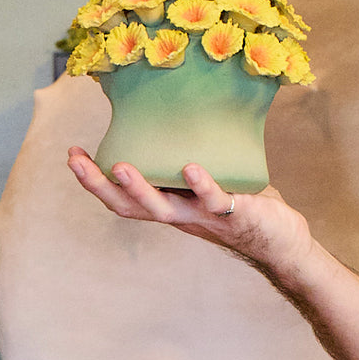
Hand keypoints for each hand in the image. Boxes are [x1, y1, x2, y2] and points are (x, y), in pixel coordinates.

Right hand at [67, 147, 313, 279]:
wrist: (284, 241)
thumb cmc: (248, 206)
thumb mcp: (214, 180)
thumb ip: (195, 159)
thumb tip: (184, 118)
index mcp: (172, 205)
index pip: (125, 198)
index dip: (96, 181)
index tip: (74, 156)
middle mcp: (181, 214)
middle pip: (130, 206)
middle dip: (99, 184)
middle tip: (76, 161)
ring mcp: (205, 216)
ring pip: (164, 208)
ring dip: (140, 189)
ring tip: (121, 166)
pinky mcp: (233, 213)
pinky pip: (214, 200)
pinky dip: (202, 184)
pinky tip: (191, 168)